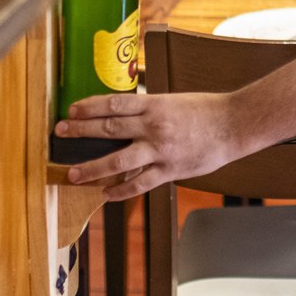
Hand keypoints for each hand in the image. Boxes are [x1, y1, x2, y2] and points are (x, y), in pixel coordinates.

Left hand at [57, 91, 241, 199]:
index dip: (90, 107)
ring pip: (119, 160)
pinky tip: (106, 194)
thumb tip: (122, 116)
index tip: (71, 110)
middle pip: (110, 129)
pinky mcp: (171, 170)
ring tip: (73, 175)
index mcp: (155, 104)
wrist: (234, 125)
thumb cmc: (205, 111)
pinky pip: (141, 182)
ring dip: (93, 168)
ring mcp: (162, 150)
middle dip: (82, 132)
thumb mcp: (173, 101)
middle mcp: (155, 126)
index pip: (114, 104)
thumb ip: (149, 110)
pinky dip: (121, 190)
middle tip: (61, 133)